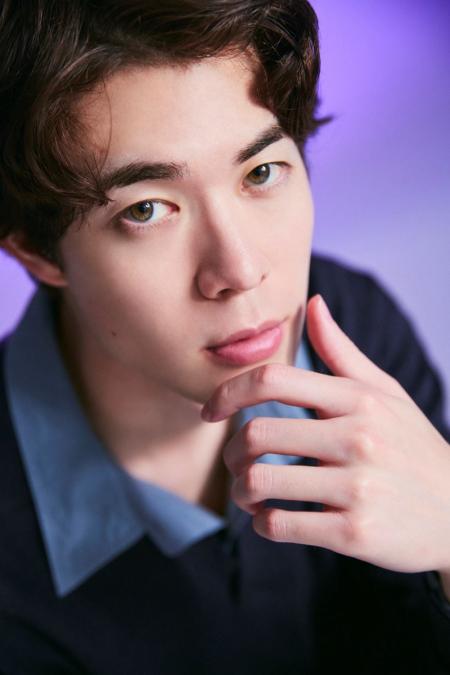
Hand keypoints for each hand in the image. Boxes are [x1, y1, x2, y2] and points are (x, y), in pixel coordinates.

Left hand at [201, 294, 449, 573]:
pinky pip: (280, 525)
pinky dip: (262, 523)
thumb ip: (340, 351)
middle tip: (235, 461)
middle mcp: (358, 438)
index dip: (227, 392)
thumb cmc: (411, 446)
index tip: (209, 410)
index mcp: (358, 399)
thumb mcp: (384, 393)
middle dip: (231, 451)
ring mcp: (358, 487)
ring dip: (241, 491)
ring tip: (249, 492)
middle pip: (256, 434)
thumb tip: (311, 302)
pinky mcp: (355, 533)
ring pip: (260, 481)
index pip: (273, 379)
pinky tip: (270, 518)